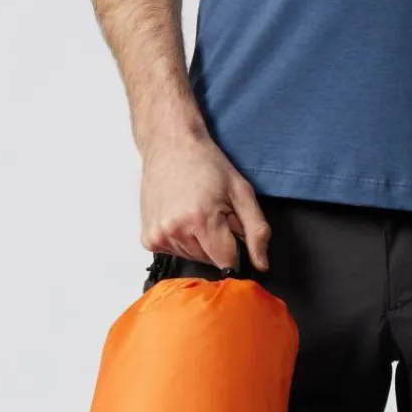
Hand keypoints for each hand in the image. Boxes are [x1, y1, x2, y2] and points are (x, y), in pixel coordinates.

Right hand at [140, 129, 270, 270]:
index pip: (227, 263)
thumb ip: (257, 232)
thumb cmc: (208, 165)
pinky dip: (182, 241)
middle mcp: (176, 231)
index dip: (234, 249)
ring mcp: (159, 236)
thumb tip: (262, 265)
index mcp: (201, 220)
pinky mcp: (149, 239)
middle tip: (212, 214)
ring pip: (193, 258)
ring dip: (200, 242)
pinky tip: (180, 217)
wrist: (170, 145)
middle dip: (217, 243)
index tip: (229, 226)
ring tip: (194, 212)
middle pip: (210, 261)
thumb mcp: (242, 193)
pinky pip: (176, 253)